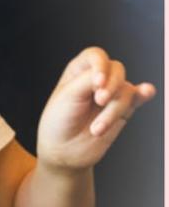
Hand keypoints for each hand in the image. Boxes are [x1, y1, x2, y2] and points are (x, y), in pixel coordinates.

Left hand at [37, 47, 154, 172]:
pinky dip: (143, 94)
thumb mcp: (68, 96)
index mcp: (78, 71)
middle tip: (99, 101)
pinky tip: (147, 91)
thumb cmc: (59, 120)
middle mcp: (97, 80)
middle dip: (111, 87)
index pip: (96, 55)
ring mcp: (111, 95)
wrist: (64, 151)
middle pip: (116, 70)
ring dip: (113, 112)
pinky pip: (137, 98)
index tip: (97, 83)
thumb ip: (89, 80)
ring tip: (96, 129)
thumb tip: (110, 74)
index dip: (100, 65)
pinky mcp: (123, 111)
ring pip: (125, 91)